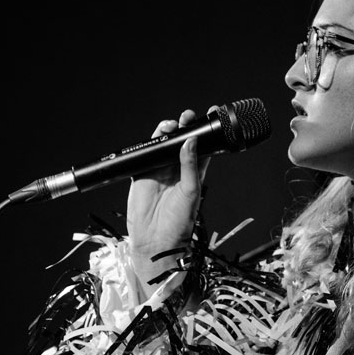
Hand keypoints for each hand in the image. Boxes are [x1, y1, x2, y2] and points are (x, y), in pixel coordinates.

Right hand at [126, 108, 211, 297]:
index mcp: (195, 173)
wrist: (155, 240)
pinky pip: (147, 152)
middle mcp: (178, 169)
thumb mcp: (191, 191)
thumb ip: (191, 165)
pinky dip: (152, 141)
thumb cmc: (179, 221)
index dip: (206, 131)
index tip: (211, 114)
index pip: (203, 147)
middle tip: (189, 116)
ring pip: (165, 143)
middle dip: (186, 125)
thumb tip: (191, 141)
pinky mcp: (143, 172)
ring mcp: (160, 169)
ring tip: (174, 124)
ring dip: (169, 130)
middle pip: (182, 140)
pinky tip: (159, 134)